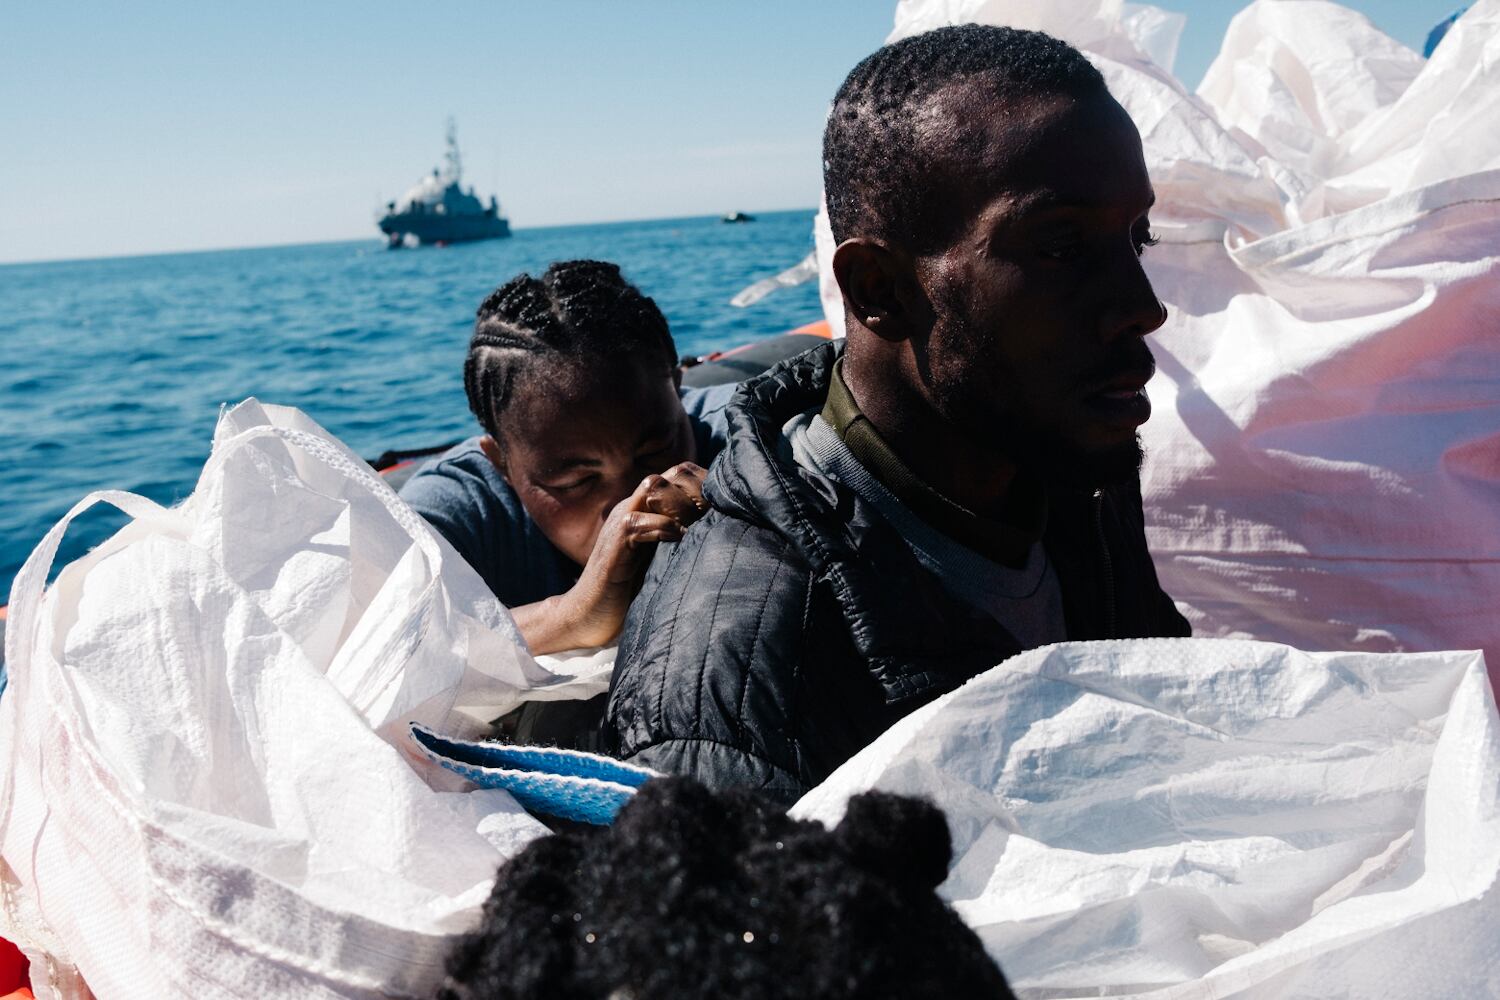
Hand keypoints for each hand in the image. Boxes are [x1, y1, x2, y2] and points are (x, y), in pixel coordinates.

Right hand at [515, 463, 709, 653]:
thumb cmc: (631, 590)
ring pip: (652, 487)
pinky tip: (681, 540)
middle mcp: (633, 508)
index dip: (705, 484)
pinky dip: (662, 527)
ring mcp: (621, 523)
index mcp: (647, 510)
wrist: (590, 615)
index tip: (728, 504)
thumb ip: (683, 541)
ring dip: (681, 503)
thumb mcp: (663, 558)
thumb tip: (725, 535)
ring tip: (701, 525)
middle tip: (719, 513)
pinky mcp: (614, 544)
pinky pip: (635, 521)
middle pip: (670, 475)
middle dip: (698, 489)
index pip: (679, 477)